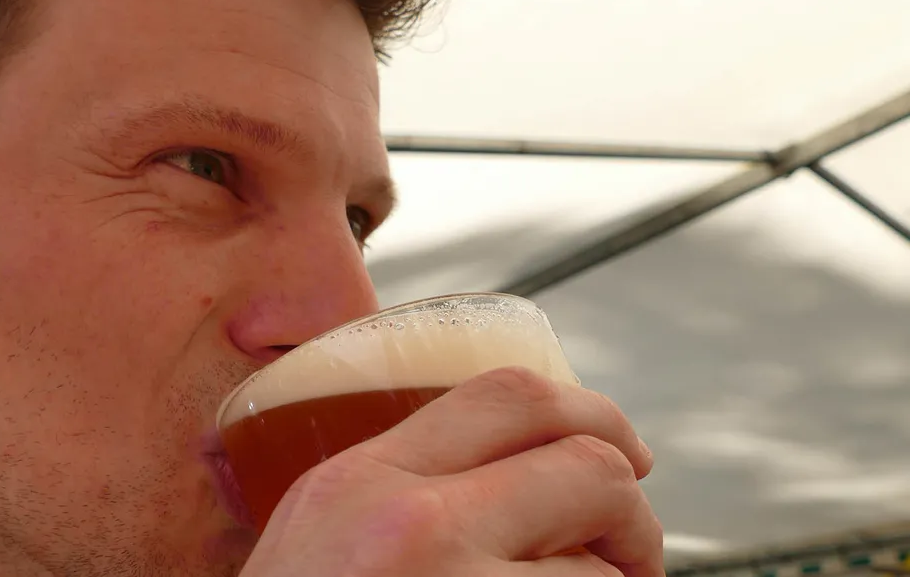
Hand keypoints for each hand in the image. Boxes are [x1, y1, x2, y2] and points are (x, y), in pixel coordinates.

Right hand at [240, 366, 662, 576]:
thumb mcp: (321, 536)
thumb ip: (406, 484)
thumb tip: (530, 466)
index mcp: (362, 481)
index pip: (512, 396)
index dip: (592, 414)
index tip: (622, 450)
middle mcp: (409, 528)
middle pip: (588, 470)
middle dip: (631, 514)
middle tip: (629, 555)